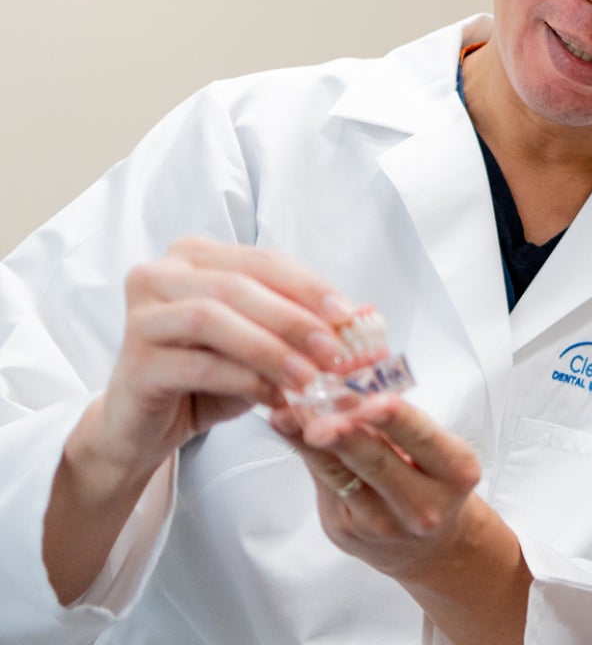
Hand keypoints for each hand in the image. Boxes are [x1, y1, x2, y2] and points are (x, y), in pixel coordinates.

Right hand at [45, 237, 350, 604]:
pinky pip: (196, 364)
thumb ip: (304, 325)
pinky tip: (275, 398)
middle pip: (238, 285)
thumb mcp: (263, 345)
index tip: (349, 315)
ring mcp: (140, 316)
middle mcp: (160, 275)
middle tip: (335, 351)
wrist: (146, 426)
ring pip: (212, 318)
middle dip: (294, 318)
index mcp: (195, 256)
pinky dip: (243, 379)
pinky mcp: (134, 362)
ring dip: (270, 348)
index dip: (309, 286)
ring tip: (310, 378)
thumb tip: (366, 315)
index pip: (263, 261)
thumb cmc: (209, 376)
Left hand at [272, 397, 529, 643]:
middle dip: (346, 438)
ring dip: (310, 443)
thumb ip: (401, 422)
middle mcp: (422, 504)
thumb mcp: (438, 450)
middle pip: (377, 463)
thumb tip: (353, 382)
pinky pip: (322, 483)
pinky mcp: (345, 530)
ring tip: (286, 417)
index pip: (424, 439)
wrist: (428, 545)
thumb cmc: (434, 480)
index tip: (373, 402)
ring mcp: (381, 523)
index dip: (397, 420)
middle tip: (320, 419)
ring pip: (340, 475)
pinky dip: (302, 452)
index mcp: (456, 472)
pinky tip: (286, 428)